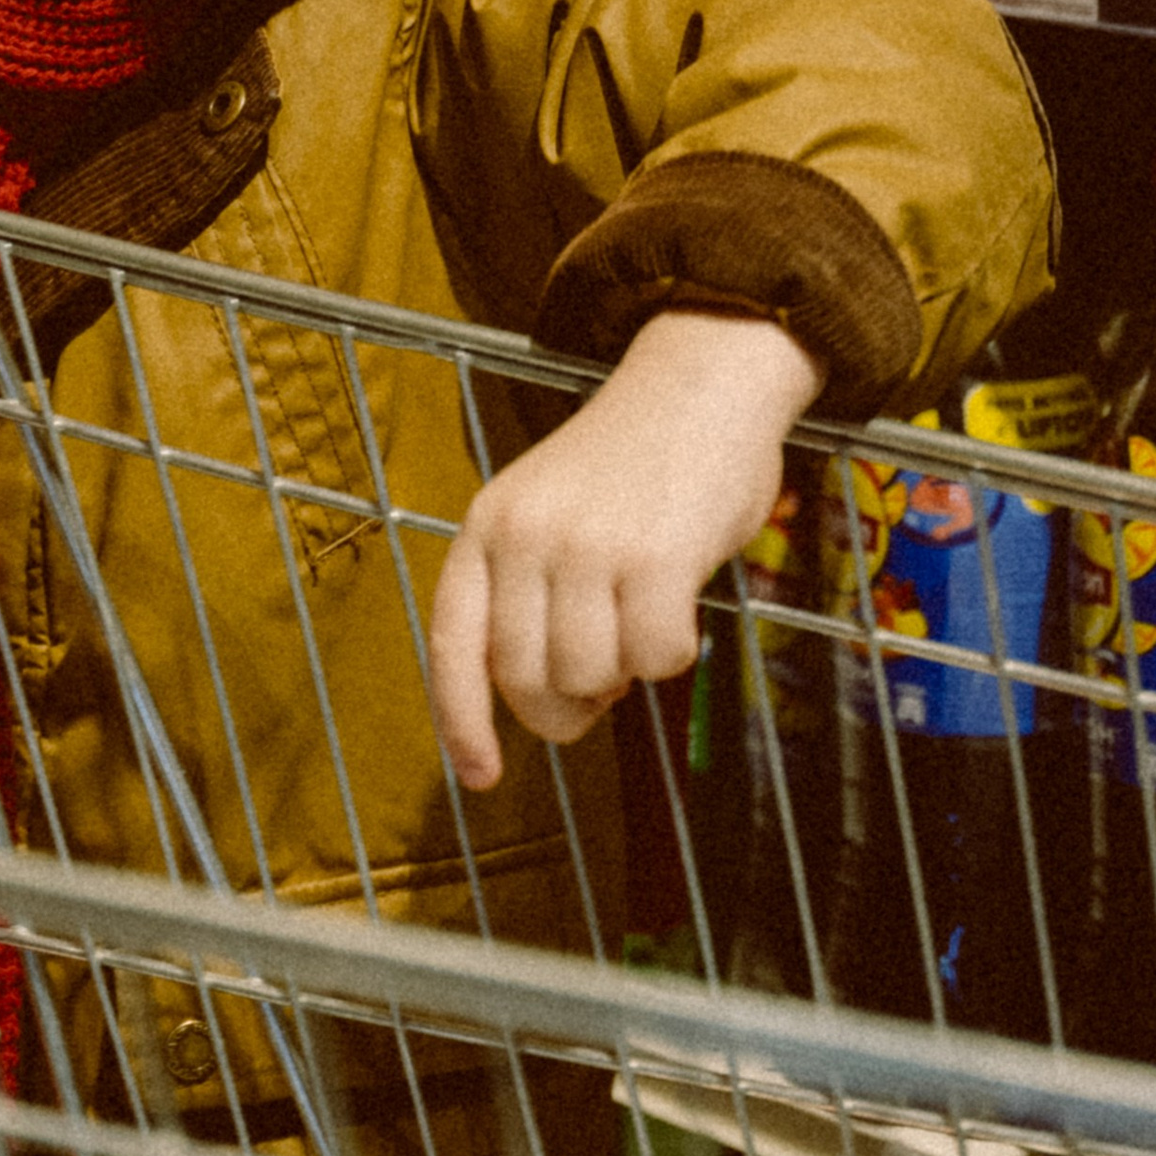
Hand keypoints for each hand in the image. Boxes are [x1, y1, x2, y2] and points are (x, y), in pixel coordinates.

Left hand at [427, 310, 825, 791]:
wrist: (701, 379)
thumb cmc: (632, 462)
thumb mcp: (547, 509)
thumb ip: (527, 592)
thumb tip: (545, 703)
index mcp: (486, 526)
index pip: (453, 643)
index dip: (462, 721)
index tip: (481, 776)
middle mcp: (524, 537)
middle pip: (526, 681)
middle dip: (568, 706)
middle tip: (604, 681)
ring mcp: (588, 547)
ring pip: (590, 677)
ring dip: (625, 673)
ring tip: (642, 618)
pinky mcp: (655, 558)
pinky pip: (656, 658)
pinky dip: (674, 652)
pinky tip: (681, 605)